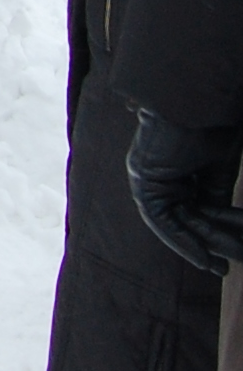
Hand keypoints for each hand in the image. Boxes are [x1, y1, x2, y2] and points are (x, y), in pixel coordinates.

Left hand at [126, 110, 242, 273]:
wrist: (197, 101)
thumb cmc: (212, 124)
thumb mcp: (218, 168)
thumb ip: (214, 195)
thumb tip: (217, 223)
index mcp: (171, 164)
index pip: (189, 206)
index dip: (207, 232)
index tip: (226, 254)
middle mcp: (154, 171)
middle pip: (179, 217)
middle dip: (201, 245)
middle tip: (221, 269)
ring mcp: (145, 175)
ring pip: (171, 222)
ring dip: (195, 245)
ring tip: (217, 266)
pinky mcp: (143, 179)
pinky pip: (160, 219)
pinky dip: (180, 239)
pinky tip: (202, 257)